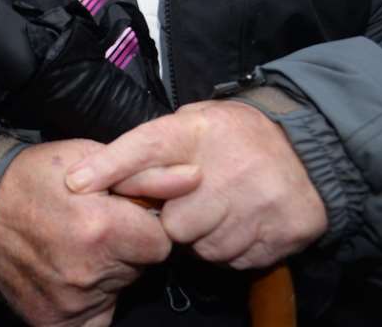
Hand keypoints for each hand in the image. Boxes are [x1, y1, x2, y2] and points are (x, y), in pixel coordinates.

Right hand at [0, 140, 185, 326]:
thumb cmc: (32, 177)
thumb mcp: (87, 156)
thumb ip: (145, 173)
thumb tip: (194, 178)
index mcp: (102, 228)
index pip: (160, 240)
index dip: (142, 224)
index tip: (119, 214)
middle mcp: (89, 271)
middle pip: (140, 267)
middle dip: (126, 247)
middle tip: (92, 228)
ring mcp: (72, 302)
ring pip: (119, 288)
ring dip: (107, 270)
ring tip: (73, 245)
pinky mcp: (56, 321)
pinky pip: (94, 322)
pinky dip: (90, 304)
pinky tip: (72, 281)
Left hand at [65, 99, 326, 270]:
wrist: (306, 147)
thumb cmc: (232, 136)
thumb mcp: (193, 121)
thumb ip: (153, 144)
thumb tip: (97, 171)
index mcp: (198, 131)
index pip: (145, 147)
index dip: (109, 167)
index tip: (75, 183)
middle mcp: (229, 166)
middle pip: (174, 222)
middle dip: (175, 221)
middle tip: (190, 203)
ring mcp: (260, 202)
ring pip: (205, 248)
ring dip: (205, 237)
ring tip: (220, 209)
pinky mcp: (285, 232)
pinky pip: (236, 260)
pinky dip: (233, 249)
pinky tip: (242, 223)